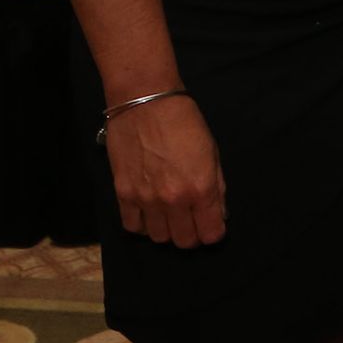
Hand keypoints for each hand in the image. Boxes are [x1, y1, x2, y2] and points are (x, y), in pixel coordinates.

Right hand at [104, 93, 225, 247]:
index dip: (213, 232)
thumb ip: (217, 187)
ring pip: (158, 238)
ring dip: (167, 230)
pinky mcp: (123, 194)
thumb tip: (219, 214)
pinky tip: (149, 212)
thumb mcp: (212, 151)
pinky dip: (143, 225)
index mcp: (200, 187)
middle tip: (192, 220)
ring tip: (170, 214)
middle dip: (192, 235)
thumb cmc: (185, 121)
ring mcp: (145, 199)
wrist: (146, 102)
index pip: (210, 234)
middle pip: (184, 241)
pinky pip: (132, 227)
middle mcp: (173, 199)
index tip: (212, 225)